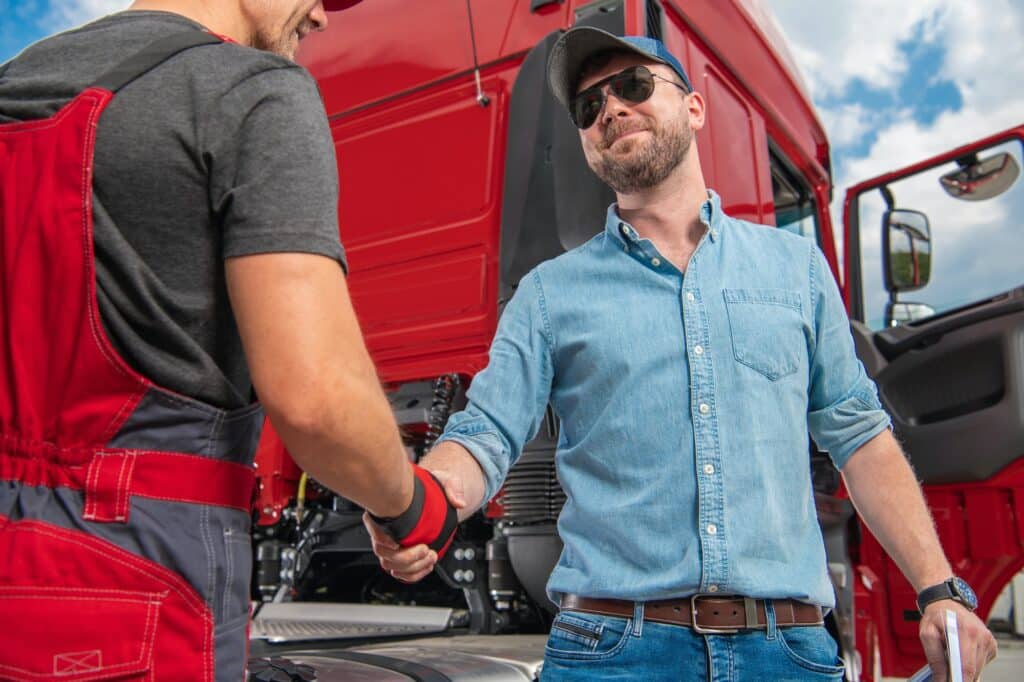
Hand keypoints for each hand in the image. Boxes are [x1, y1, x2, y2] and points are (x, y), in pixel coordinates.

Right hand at [362, 467, 466, 582]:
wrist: (432, 496)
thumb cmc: (431, 487)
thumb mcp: (443, 479)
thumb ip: (452, 487)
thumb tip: (459, 502)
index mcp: (389, 509)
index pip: (374, 525)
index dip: (381, 536)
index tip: (397, 542)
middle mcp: (386, 528)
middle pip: (382, 551)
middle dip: (405, 557)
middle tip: (425, 549)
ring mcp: (391, 544)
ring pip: (390, 565)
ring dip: (411, 567)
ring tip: (430, 556)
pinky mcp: (400, 556)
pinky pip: (399, 572)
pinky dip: (412, 574)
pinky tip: (427, 565)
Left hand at [919, 601, 996, 681]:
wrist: (946, 603)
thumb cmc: (936, 617)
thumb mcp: (927, 634)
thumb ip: (935, 658)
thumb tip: (941, 679)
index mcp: (966, 632)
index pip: (967, 667)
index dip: (960, 680)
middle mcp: (981, 636)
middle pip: (974, 670)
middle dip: (960, 676)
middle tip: (947, 674)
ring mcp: (989, 640)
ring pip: (978, 669)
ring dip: (965, 668)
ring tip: (952, 656)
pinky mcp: (992, 645)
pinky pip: (982, 663)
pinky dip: (971, 662)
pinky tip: (962, 651)